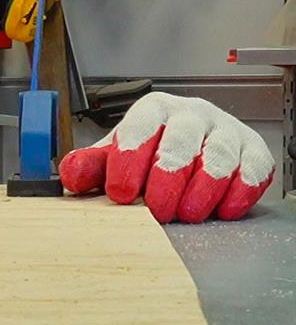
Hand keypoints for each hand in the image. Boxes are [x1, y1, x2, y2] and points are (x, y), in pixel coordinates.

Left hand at [59, 93, 274, 222]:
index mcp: (153, 111)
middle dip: (167, 177)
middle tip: (157, 209)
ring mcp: (225, 131)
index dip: (129, 159)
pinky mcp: (253, 151)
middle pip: (181, 140)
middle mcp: (191, 115)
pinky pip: (254, 169)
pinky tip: (224, 209)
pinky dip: (240, 191)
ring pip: (219, 156)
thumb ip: (91, 166)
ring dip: (203, 189)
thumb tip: (72, 175)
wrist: (187, 153)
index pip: (141, 126)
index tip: (119, 190)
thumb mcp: (113, 159)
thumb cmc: (146, 156)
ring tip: (187, 213)